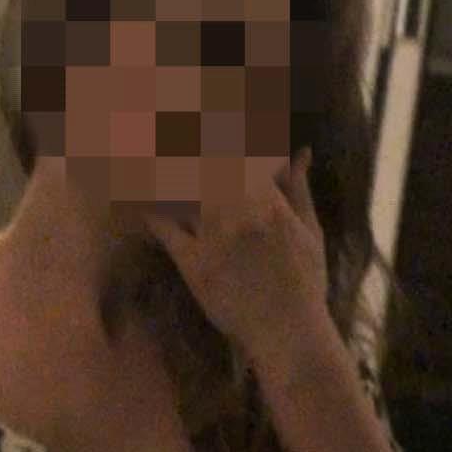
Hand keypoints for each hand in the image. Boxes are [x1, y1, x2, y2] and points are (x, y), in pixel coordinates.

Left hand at [145, 148, 331, 370]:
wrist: (289, 333)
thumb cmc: (304, 284)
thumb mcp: (310, 232)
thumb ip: (299, 189)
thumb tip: (300, 153)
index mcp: (271, 202)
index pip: (241, 152)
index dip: (219, 129)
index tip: (202, 118)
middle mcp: (240, 213)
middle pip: (203, 163)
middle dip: (182, 140)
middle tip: (163, 127)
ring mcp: (214, 237)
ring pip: (181, 189)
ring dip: (164, 170)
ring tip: (145, 154)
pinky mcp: (193, 264)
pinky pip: (164, 228)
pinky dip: (150, 209)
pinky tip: (141, 199)